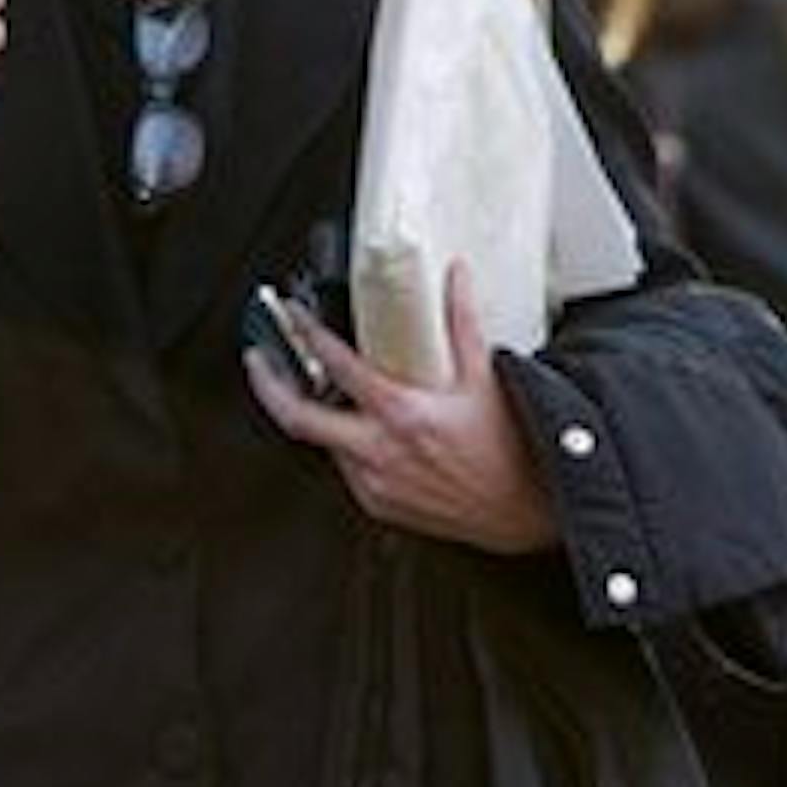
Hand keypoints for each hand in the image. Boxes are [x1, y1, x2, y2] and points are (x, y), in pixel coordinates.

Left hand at [243, 261, 557, 553]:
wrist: (529, 510)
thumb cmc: (511, 448)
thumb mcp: (484, 377)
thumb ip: (462, 322)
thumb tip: (456, 275)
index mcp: (401, 414)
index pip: (336, 365)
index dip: (306, 333)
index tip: (291, 314)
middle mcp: (379, 452)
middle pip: (296, 417)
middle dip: (266, 384)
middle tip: (258, 358)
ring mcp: (375, 483)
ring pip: (321, 443)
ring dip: (314, 414)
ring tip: (309, 388)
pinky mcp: (379, 505)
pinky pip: (344, 469)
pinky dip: (342, 444)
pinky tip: (352, 427)